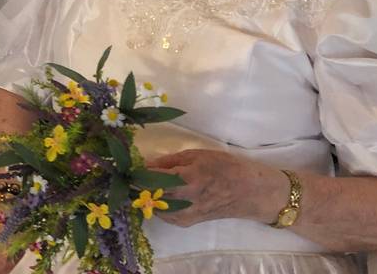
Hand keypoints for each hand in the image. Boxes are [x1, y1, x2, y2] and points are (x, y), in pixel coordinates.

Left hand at [145, 149, 282, 226]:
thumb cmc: (225, 167)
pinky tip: (161, 192)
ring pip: (151, 205)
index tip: (127, 164)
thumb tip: (145, 163)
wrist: (249, 193)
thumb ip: (168, 161)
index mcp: (185, 179)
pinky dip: (156, 202)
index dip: (135, 171)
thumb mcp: (197, 155)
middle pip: (146, 193)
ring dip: (146, 193)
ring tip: (147, 180)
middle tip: (133, 171)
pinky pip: (162, 213)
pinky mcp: (185, 223)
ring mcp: (183, 215)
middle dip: (137, 182)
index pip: (148, 178)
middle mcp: (182, 201)